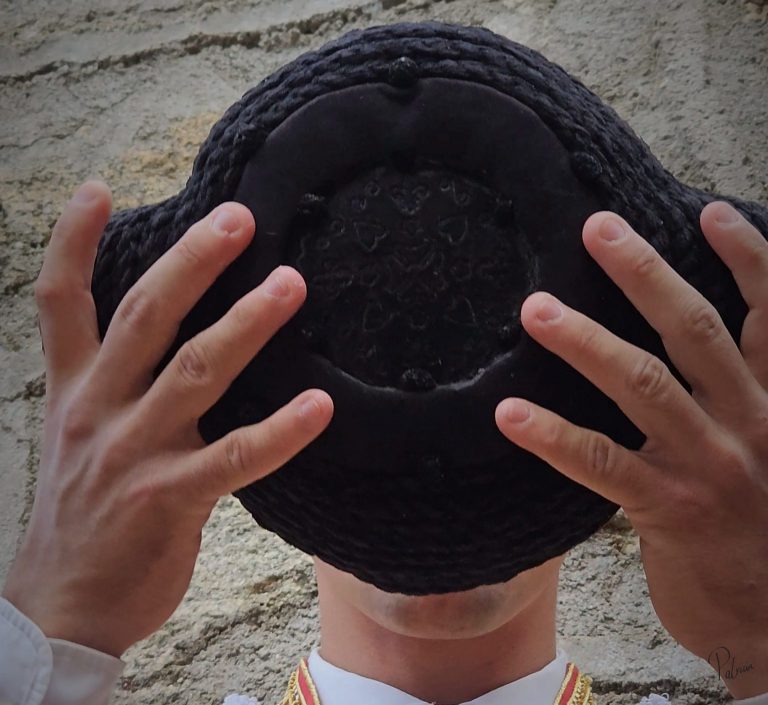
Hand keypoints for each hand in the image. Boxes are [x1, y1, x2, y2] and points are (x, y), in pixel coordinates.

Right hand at [1, 181, 333, 656]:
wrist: (61, 605)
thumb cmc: (84, 514)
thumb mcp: (81, 438)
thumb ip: (119, 389)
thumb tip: (179, 347)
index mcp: (74, 390)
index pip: (61, 302)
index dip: (73, 242)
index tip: (99, 189)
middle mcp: (99, 409)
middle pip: (144, 316)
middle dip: (191, 261)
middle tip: (239, 217)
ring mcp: (133, 452)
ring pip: (195, 372)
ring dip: (246, 324)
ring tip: (292, 284)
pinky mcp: (167, 498)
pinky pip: (235, 456)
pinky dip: (281, 430)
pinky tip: (322, 406)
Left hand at [494, 203, 767, 698]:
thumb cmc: (755, 524)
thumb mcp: (762, 447)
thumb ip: (733, 396)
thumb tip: (682, 346)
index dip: (748, 259)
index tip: (709, 210)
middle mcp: (751, 421)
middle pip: (695, 329)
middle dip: (644, 274)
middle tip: (596, 228)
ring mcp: (711, 465)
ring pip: (645, 385)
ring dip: (587, 341)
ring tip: (535, 310)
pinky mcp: (671, 510)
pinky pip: (602, 463)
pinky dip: (554, 436)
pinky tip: (508, 415)